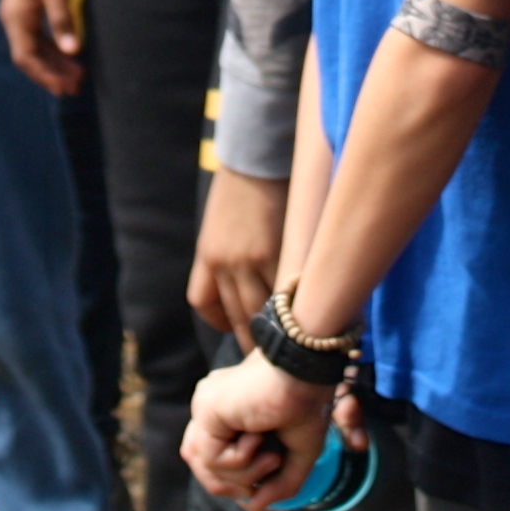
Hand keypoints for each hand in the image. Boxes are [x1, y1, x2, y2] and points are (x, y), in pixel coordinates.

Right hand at [0, 0, 84, 95]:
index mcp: (16, 16)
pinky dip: (54, 45)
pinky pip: (39, 33)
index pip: (27, 57)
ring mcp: (20, 10)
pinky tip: (69, 50)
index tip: (66, 87)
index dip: (46, 76)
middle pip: (30, 56)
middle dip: (52, 73)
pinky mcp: (28, 2)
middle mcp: (14, 16)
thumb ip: (63, 18)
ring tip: (77, 74)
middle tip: (77, 86)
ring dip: (54, 61)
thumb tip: (73, 51)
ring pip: (35, 46)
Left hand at [179, 349, 331, 510]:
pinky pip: (212, 459)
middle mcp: (211, 412)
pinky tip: (258, 439)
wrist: (306, 371)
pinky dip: (240, 461)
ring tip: (271, 457)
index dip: (247, 493)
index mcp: (228, 417)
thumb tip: (259, 509)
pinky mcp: (205, 411)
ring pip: (208, 470)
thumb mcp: (296, 454)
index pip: (220, 466)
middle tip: (274, 482)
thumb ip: (279, 484)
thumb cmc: (306, 402)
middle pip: (208, 473)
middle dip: (242, 490)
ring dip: (244, 476)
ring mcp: (205, 410)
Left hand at [188, 166, 284, 337]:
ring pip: (259, 312)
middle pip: (236, 315)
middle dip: (251, 338)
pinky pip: (283, 292)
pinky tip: (306, 312)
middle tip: (270, 354)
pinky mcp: (275, 253)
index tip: (236, 326)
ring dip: (275, 331)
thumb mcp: (221, 222)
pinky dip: (293, 306)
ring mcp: (249, 260)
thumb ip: (229, 252)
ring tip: (293, 341)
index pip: (203, 302)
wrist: (258, 156)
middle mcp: (224, 262)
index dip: (219, 321)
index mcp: (207, 254)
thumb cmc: (243, 186)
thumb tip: (247, 284)